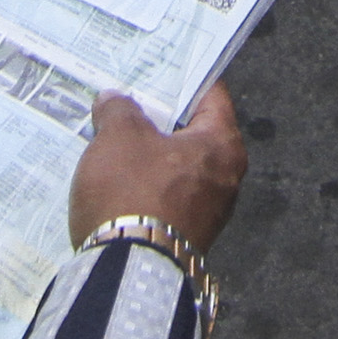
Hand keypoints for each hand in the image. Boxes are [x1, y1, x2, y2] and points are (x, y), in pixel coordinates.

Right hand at [69, 82, 247, 251]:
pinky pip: (164, 198)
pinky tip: (113, 179)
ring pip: (175, 168)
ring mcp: (207, 213)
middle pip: (191, 133)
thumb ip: (119, 110)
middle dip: (158, 118)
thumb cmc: (132, 192)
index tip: (159, 66)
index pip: (210, 95)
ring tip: (111, 137)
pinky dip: (143, 185)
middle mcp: (226, 179)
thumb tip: (114, 100)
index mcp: (223, 146)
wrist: (128, 272)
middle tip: (127, 99)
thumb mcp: (119, 136)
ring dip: (146, 155)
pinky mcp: (184, 238)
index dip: (182, 77)